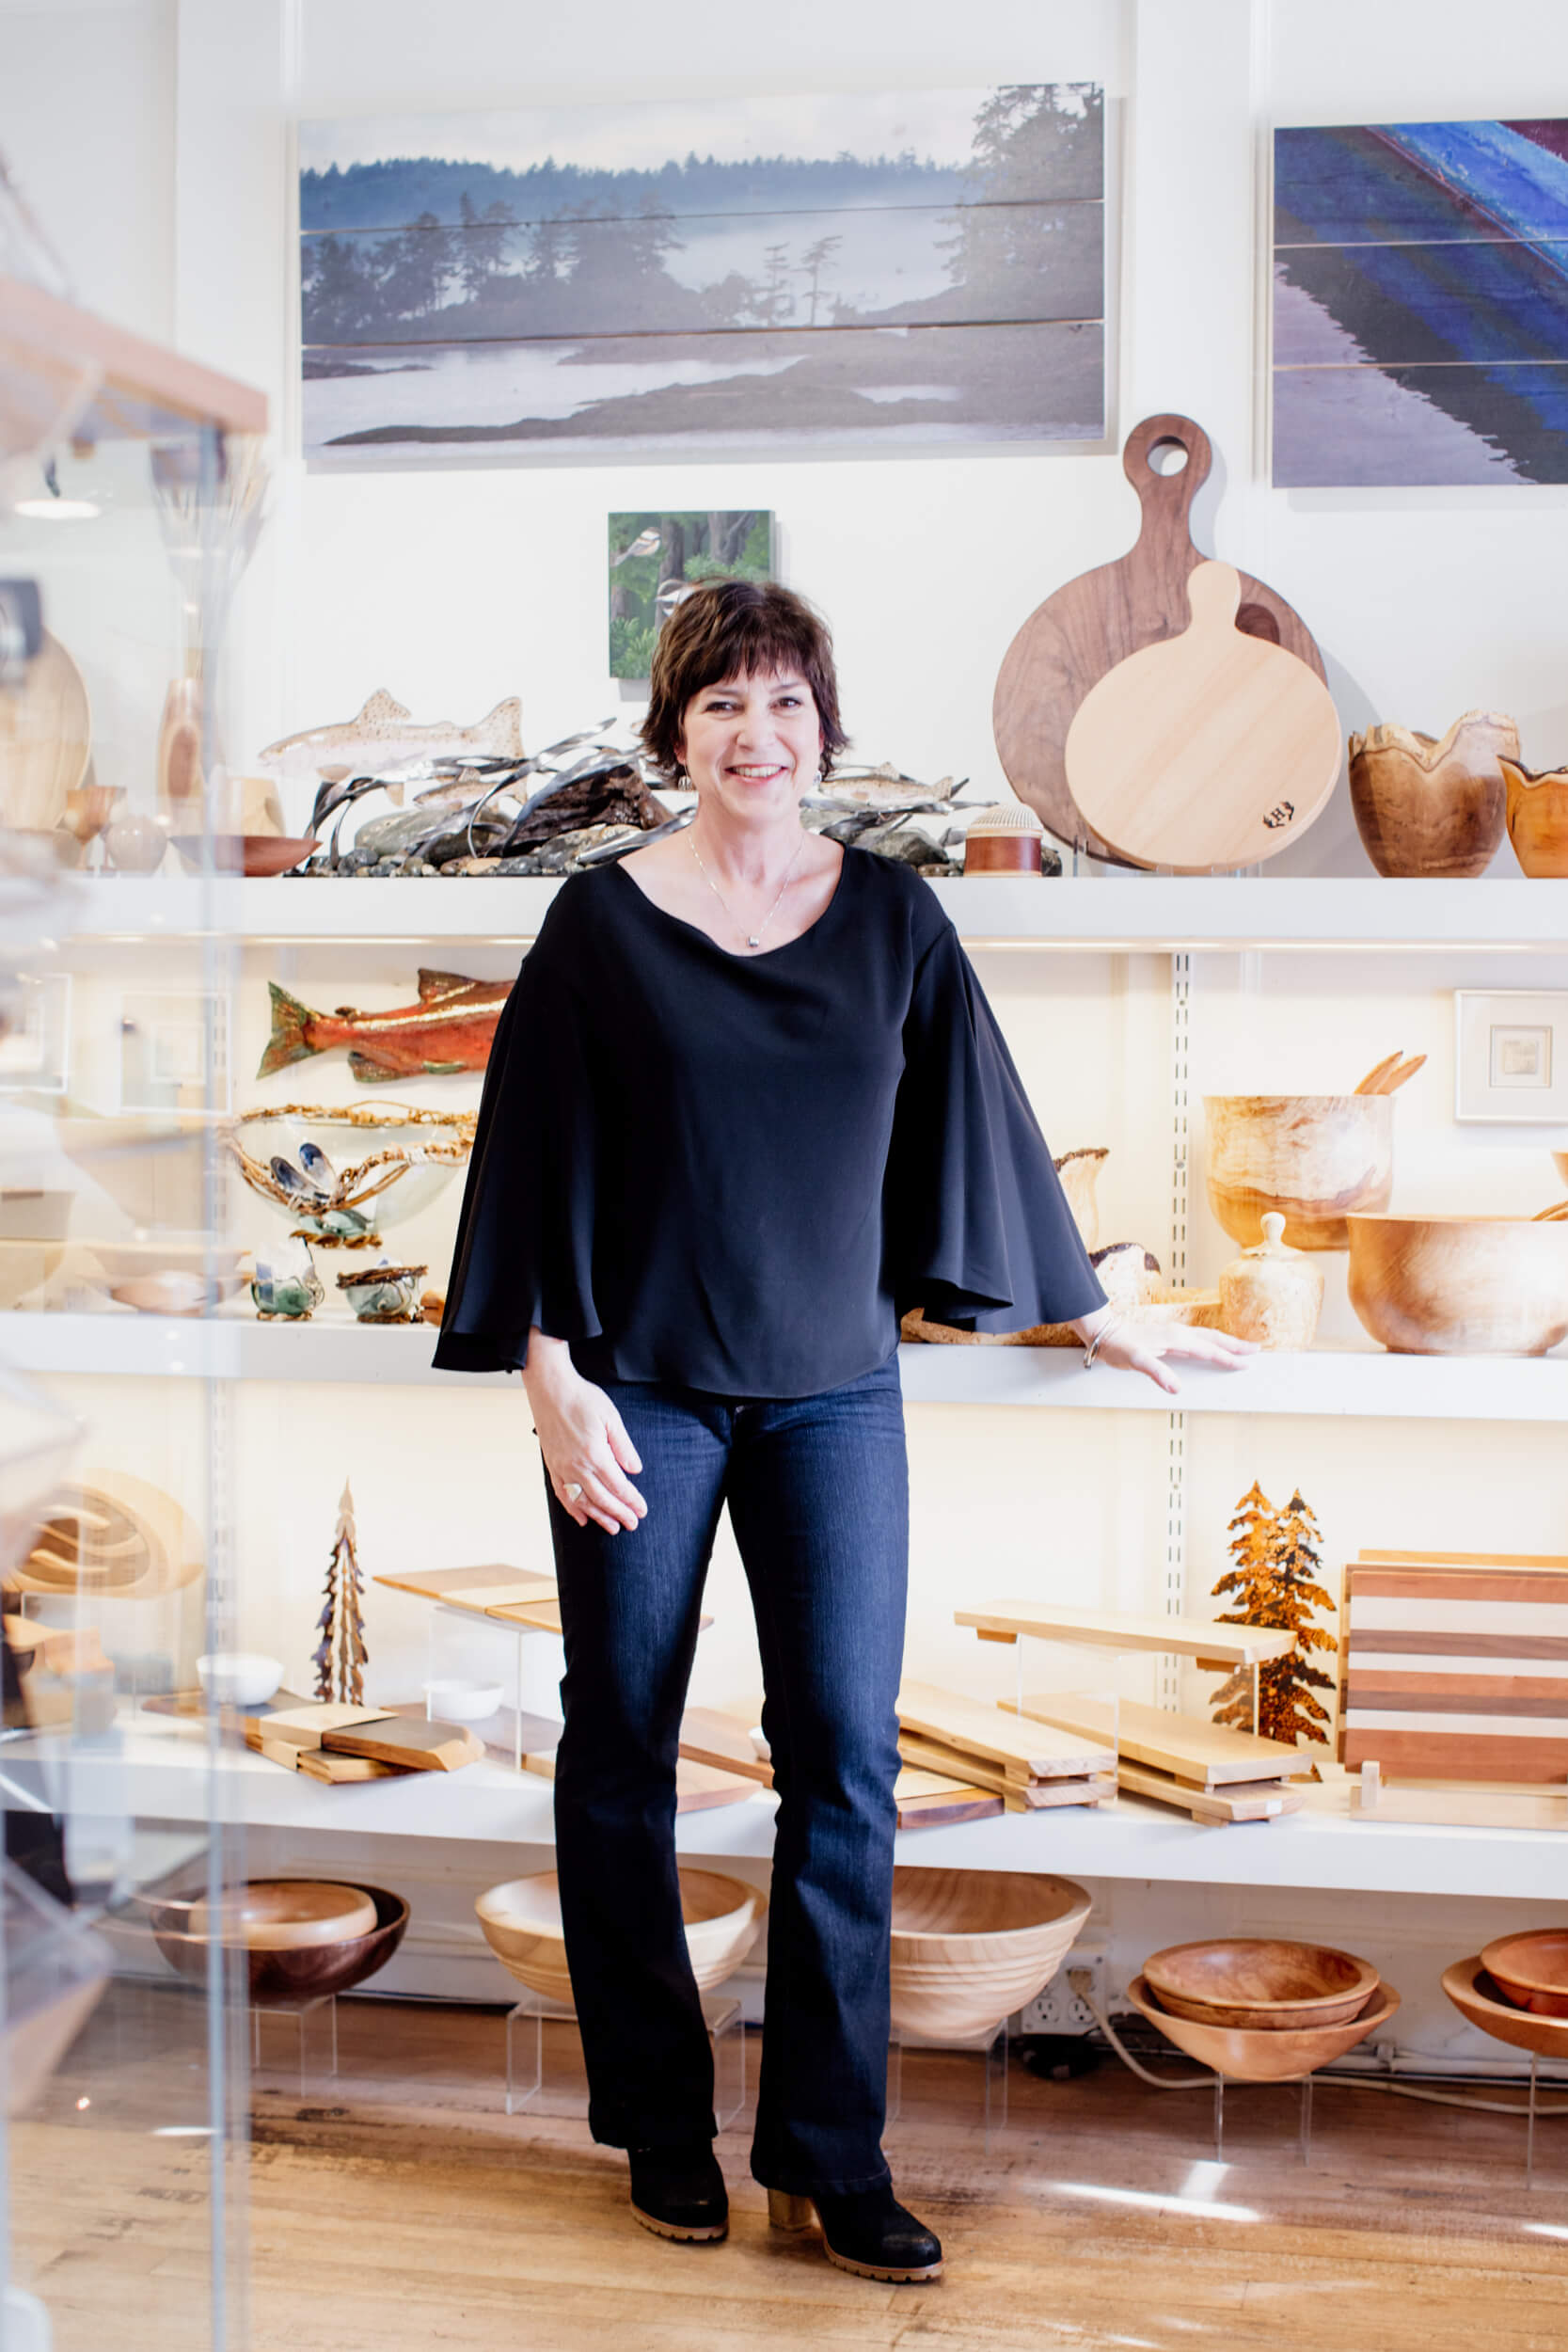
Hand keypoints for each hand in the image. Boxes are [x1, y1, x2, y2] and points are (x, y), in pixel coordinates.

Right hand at [523, 1330, 646, 1534]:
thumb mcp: (611, 1419)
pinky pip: (562, 1493)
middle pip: (602, 1498)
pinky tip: (582, 1518)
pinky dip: (573, 1509)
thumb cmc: (582, 1399)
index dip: (632, 1501)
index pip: (618, 1486)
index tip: (642, 1511)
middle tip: (632, 1524)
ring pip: (582, 1501)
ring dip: (598, 1516)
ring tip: (612, 1527)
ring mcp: (562, 1468)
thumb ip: (623, 1447)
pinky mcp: (552, 1465)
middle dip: (619, 1514)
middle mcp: (577, 1466)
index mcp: (596, 1455)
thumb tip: (635, 1469)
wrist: (550, 1389)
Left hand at [1078, 1313, 1258, 1396]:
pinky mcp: (1168, 1337)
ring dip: (1225, 1342)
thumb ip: (1157, 1373)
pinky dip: (1210, 1343)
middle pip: (1213, 1339)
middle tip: (1256, 1350)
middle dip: (1235, 1345)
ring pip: (1206, 1337)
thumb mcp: (1136, 1361)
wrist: (1103, 1333)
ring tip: (1241, 1347)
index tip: (1245, 1364)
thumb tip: (1177, 1388)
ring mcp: (1173, 1334)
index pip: (1208, 1350)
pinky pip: (1197, 1339)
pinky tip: (1211, 1348)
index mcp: (1176, 1338)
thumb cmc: (1118, 1346)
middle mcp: (1178, 1333)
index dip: (1227, 1358)